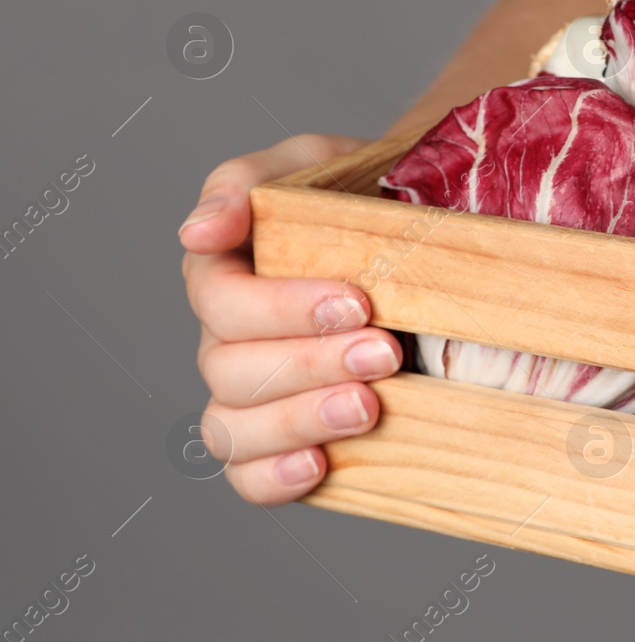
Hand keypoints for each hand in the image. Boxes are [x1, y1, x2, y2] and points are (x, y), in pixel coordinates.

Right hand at [181, 134, 400, 505]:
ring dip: (298, 420)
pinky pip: (247, 477)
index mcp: (225, 274)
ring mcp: (252, 396)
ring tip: (368, 408)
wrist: (431, 231)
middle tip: (386, 352)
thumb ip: (249, 183)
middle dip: (311, 363)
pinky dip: (272, 478)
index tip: (359, 302)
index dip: (283, 310)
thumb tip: (196, 232)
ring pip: (231, 429)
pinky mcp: (285, 441)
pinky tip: (318, 464)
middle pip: (229, 369)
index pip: (220, 302)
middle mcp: (227, 340)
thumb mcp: (316, 162)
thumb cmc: (365, 192)